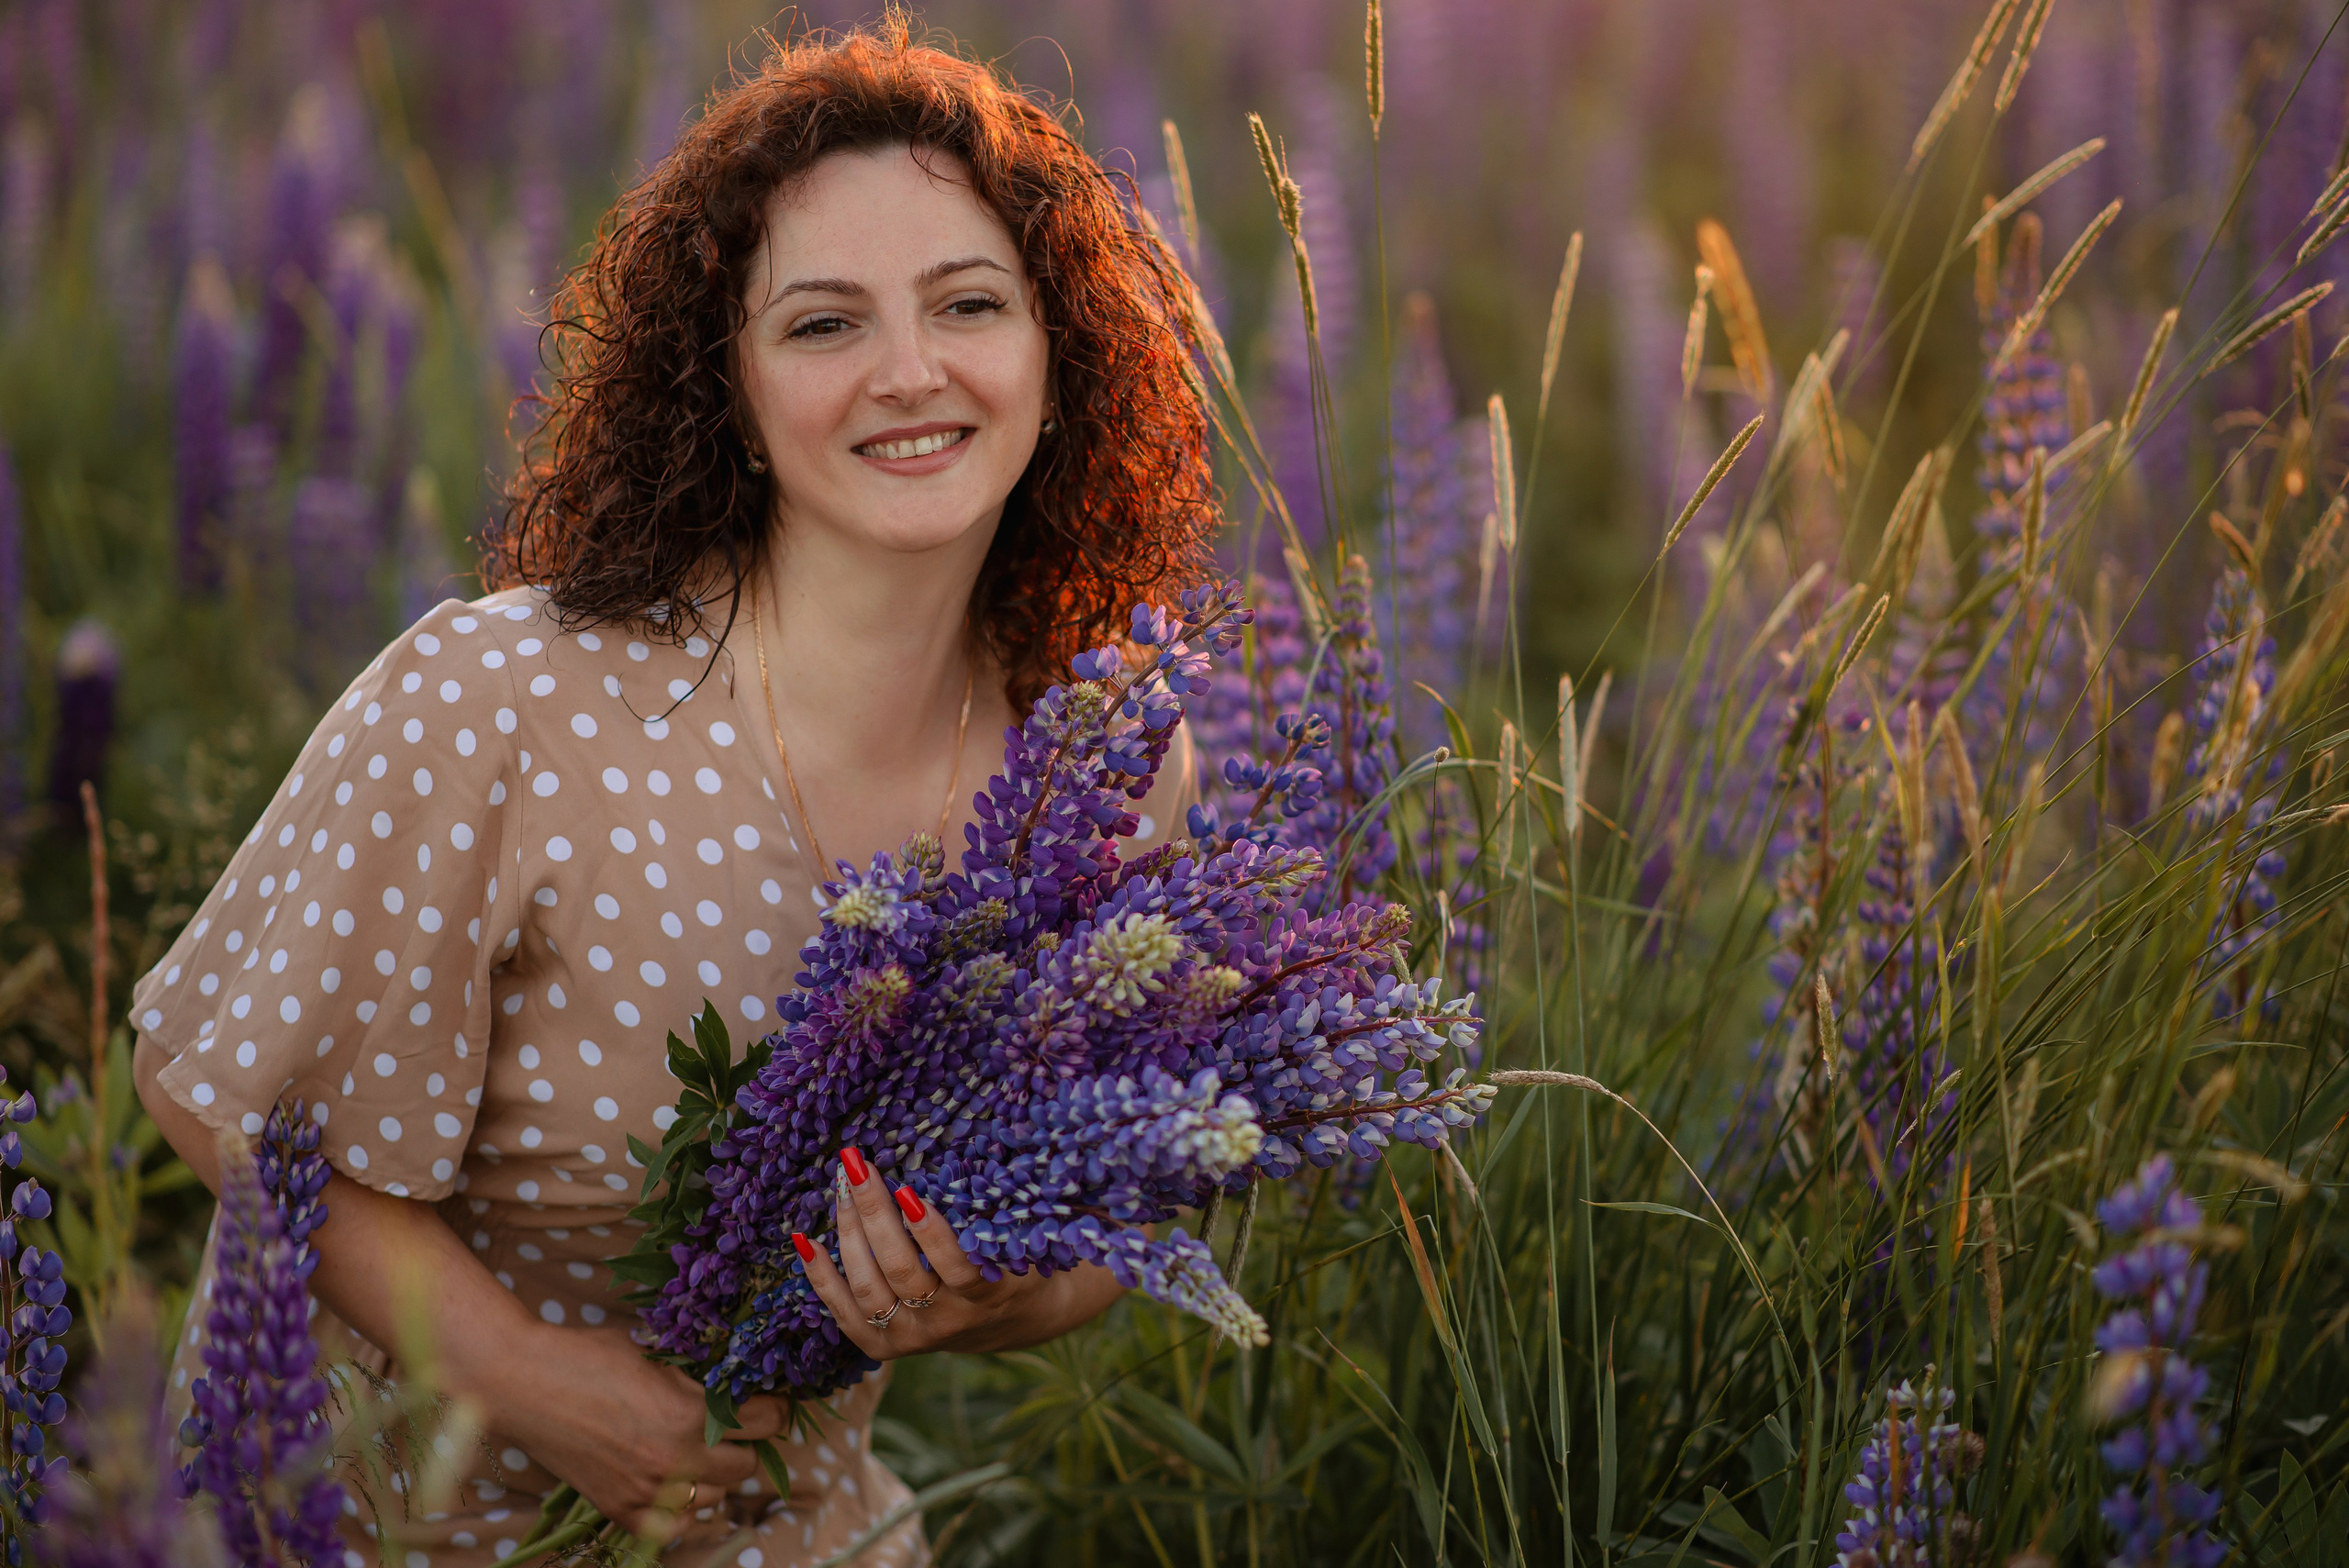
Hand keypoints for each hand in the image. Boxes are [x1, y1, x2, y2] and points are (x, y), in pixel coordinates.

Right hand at [457, 1319, 788, 1537]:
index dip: (772, 1407)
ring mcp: (647, 1491)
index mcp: (689, 1413)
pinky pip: (676, 1528)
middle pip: (746, 1464)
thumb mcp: (656, 1353)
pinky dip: (682, 1511)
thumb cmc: (588, 1355)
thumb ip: (698, 1374)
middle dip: (744, 1442)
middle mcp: (674, 1460)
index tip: (768, 1401)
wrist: (523, 1382)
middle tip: (729, 1425)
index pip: (766, 1422)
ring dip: (714, 1475)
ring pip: (716, 1498)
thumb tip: (739, 1377)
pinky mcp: (620, 1510)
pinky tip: (675, 1486)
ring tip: (697, 1451)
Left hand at [796, 1146, 1124, 1359]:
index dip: (931, 1233)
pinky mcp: (880, 1346)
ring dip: (848, 1232)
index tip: (910, 1191)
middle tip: (858, 1165)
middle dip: (874, 1214)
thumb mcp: (1031, 1237)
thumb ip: (1029, 1203)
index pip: (955, 1268)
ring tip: (841, 1185)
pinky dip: (821, 1276)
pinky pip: (842, 1311)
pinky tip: (808, 1238)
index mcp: (988, 1298)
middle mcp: (946, 1324)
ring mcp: (909, 1340)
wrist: (1013, 1323)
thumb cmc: (1022, 1259)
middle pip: (899, 1271)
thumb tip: (1063, 1146)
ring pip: (867, 1286)